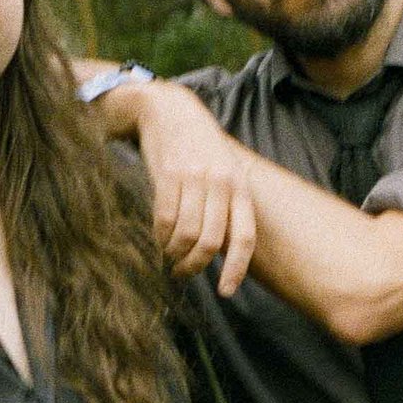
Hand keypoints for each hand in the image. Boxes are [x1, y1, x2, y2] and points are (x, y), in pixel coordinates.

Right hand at [126, 82, 261, 296]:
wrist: (170, 110)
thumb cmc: (198, 147)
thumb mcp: (223, 171)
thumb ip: (227, 205)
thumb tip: (224, 250)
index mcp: (239, 186)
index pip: (244, 237)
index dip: (236, 269)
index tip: (225, 291)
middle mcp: (221, 183)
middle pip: (211, 242)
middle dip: (195, 266)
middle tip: (183, 273)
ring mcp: (194, 178)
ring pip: (186, 234)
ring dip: (174, 254)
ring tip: (169, 257)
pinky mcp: (168, 175)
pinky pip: (164, 219)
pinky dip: (159, 237)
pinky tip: (158, 239)